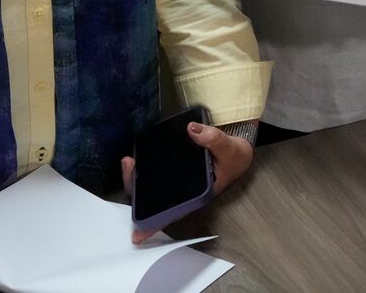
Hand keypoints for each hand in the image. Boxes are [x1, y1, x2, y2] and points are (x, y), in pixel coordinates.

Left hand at [120, 121, 254, 243]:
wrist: (236, 147)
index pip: (172, 213)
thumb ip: (213, 139)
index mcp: (196, 196)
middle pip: (154, 200)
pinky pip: (153, 173)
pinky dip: (142, 168)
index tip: (137, 236)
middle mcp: (182, 193)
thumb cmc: (234, 156)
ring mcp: (175, 182)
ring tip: (129, 161)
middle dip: (137, 189)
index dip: (154, 225)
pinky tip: (136, 158)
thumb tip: (192, 130)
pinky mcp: (172, 169)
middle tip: (130, 167)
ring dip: (136, 177)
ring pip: (150, 187)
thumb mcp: (230, 149)